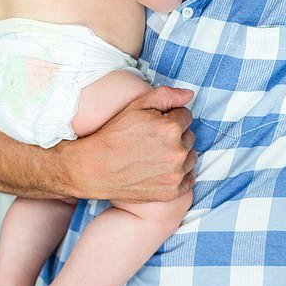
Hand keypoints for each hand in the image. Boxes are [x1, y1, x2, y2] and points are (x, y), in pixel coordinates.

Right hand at [65, 85, 197, 202]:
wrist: (95, 169)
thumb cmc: (114, 135)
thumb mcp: (136, 106)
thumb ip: (166, 96)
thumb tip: (189, 94)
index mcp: (171, 128)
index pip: (185, 116)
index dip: (169, 118)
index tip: (154, 125)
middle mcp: (178, 152)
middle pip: (189, 136)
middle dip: (176, 135)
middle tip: (152, 141)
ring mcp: (176, 174)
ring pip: (190, 157)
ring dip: (179, 154)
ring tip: (155, 155)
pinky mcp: (173, 191)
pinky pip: (189, 178)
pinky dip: (180, 173)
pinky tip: (162, 169)